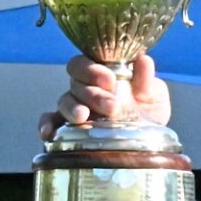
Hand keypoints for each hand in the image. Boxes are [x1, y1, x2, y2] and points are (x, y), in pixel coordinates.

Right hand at [37, 51, 172, 141]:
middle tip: (111, 107)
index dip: (93, 69)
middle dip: (91, 93)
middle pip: (75, 82)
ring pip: (64, 101)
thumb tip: (143, 60)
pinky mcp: (69, 128)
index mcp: (102, 74)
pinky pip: (51, 122)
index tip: (110, 80)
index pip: (86, 62)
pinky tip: (48, 133)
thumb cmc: (149, 110)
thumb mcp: (154, 94)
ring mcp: (77, 108)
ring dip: (72, 108)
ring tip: (83, 117)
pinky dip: (47, 125)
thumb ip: (147, 79)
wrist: (149, 141)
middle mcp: (85, 88)